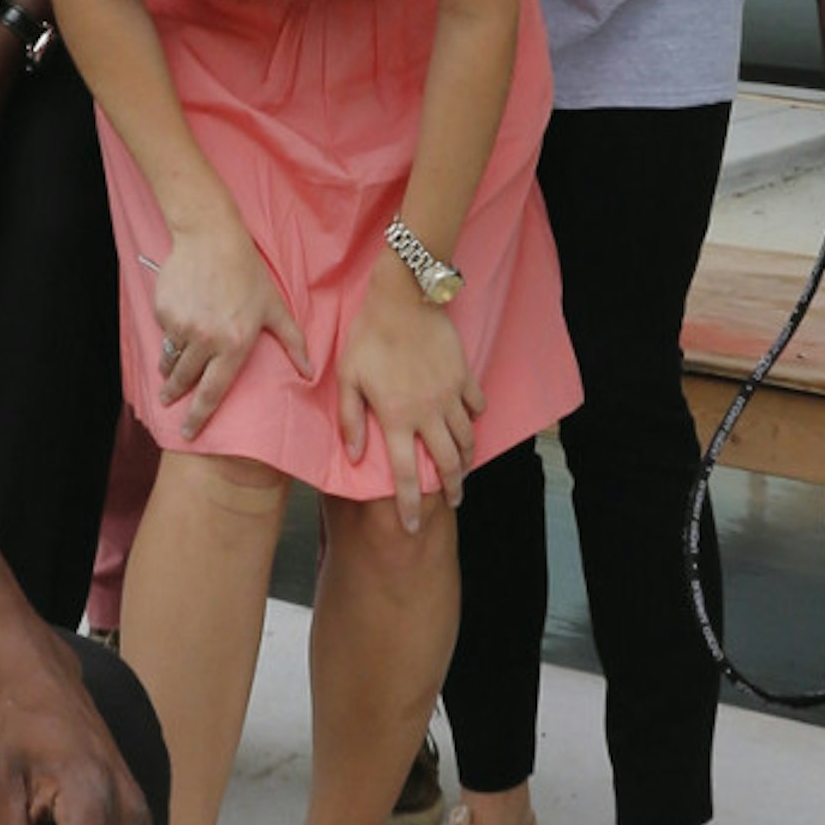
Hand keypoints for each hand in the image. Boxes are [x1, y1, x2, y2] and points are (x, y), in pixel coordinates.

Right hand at [143, 200, 307, 435]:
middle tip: (168, 401)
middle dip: (174, 394)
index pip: (212, 393)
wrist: (211, 237)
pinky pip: (165, 332)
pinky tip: (179, 320)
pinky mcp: (164, 311)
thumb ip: (292, 341)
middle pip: (184, 381)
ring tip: (168, 372)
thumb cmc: (247, 273)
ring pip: (170, 359)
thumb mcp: (274, 307)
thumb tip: (310, 371)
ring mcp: (181, 326)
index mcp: (234, 345)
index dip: (199, 417)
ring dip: (169, 369)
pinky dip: (170, 333)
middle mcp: (205, 340)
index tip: (188, 433)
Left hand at [335, 268, 481, 532]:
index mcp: (396, 418)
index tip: (413, 527)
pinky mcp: (464, 376)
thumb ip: (350, 419)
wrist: (404, 297)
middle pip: (447, 464)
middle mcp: (428, 413)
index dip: (409, 505)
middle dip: (452, 490)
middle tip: (453, 502)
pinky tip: (470, 421)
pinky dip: (476, 418)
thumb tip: (355, 456)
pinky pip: (477, 405)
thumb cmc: (369, 336)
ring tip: (462, 470)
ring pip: (466, 438)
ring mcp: (450, 395)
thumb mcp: (348, 377)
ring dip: (466, 459)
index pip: (405, 474)